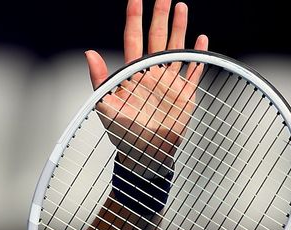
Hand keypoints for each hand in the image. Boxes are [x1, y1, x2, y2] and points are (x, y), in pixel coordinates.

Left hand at [86, 0, 208, 169]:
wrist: (145, 155)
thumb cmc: (122, 133)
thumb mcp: (106, 105)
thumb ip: (100, 78)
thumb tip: (89, 53)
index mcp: (132, 73)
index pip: (133, 38)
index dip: (134, 17)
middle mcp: (151, 73)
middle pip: (156, 36)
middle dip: (160, 15)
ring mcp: (168, 82)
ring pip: (175, 48)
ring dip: (179, 28)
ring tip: (181, 6)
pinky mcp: (183, 94)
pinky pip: (192, 70)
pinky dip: (198, 55)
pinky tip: (201, 38)